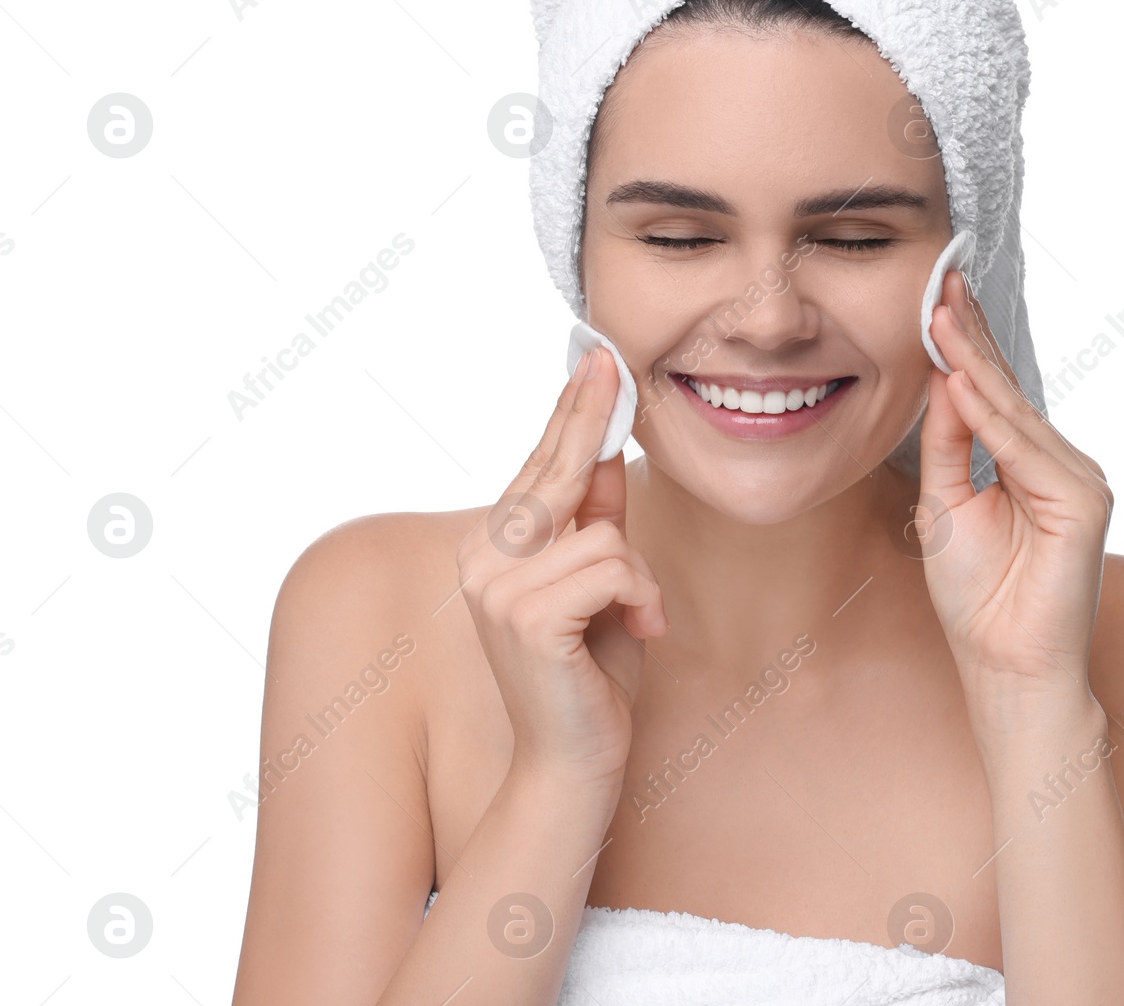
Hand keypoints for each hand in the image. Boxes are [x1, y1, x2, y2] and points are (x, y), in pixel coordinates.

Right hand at [455, 345, 667, 792]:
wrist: (575, 763)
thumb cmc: (592, 676)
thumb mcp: (603, 583)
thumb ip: (599, 519)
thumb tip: (610, 452)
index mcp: (493, 548)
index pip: (539, 467)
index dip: (570, 412)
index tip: (593, 360)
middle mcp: (481, 558)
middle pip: (557, 472)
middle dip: (591, 420)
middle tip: (611, 363)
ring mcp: (496, 587)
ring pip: (601, 531)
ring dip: (638, 575)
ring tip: (637, 616)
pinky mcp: (527, 616)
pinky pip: (613, 564)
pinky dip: (641, 596)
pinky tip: (641, 630)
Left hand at [916, 269, 1112, 724]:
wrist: (1007, 665)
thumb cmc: (977, 598)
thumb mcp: (944, 506)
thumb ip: (948, 444)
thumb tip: (941, 379)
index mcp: (1028, 465)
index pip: (993, 395)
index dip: (965, 347)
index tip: (938, 298)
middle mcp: (1059, 464)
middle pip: (1008, 389)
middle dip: (972, 335)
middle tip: (942, 279)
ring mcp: (1077, 480)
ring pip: (1014, 412)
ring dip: (974, 362)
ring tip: (940, 314)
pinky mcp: (1084, 501)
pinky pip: (1024, 450)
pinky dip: (991, 416)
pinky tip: (960, 381)